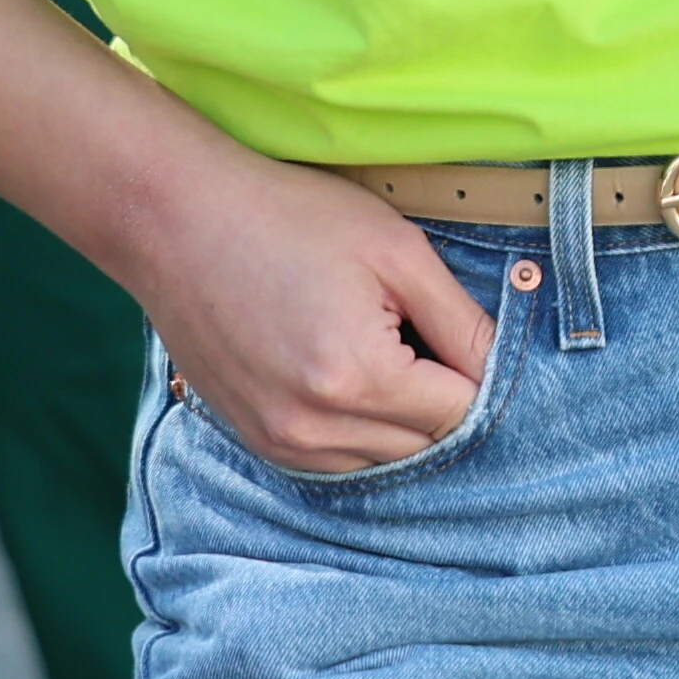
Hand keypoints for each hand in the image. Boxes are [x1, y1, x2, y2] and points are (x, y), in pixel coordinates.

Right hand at [128, 148, 503, 478]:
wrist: (175, 222)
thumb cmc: (289, 218)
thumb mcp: (396, 251)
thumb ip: (461, 320)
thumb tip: (504, 364)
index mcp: (358, 379)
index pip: (461, 411)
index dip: (474, 369)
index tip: (458, 326)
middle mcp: (316, 429)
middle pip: (425, 445)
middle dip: (440, 395)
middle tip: (415, 328)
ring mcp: (279, 443)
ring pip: (383, 460)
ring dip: (398, 416)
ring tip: (373, 342)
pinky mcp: (256, 441)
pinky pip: (336, 459)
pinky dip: (357, 428)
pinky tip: (341, 368)